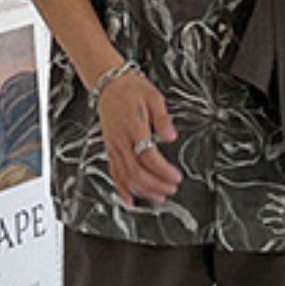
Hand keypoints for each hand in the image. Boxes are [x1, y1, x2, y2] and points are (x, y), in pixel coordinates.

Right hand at [95, 70, 182, 207]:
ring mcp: (114, 147)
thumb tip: (171, 135)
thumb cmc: (131, 89)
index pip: (147, 156)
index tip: (176, 176)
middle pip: (137, 172)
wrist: (109, 84)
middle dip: (156, 185)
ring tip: (159, 196)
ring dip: (143, 190)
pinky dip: (122, 190)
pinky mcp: (110, 150)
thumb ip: (162, 119)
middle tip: (171, 188)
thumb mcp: (153, 97)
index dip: (162, 171)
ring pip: (125, 177)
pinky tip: (130, 201)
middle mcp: (121, 140)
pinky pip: (114, 173)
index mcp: (133, 127)